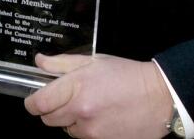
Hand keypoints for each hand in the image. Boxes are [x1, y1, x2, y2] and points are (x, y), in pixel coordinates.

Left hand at [23, 53, 171, 138]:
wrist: (160, 97)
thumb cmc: (127, 76)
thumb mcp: (93, 61)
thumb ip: (61, 64)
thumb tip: (40, 62)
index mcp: (76, 88)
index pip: (38, 104)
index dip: (33, 102)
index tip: (36, 98)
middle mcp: (81, 112)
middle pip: (48, 120)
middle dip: (52, 110)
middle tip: (68, 99)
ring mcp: (92, 131)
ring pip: (66, 130)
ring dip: (71, 121)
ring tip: (90, 107)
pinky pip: (84, 138)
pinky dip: (87, 130)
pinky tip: (101, 118)